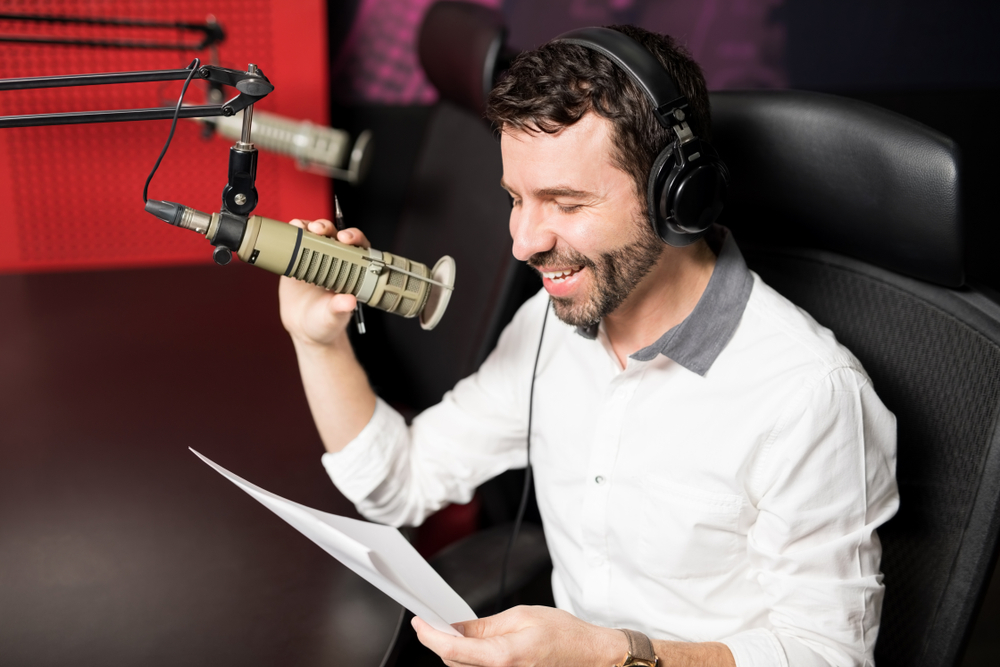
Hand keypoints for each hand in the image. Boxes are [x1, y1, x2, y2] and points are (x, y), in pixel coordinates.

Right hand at [278, 218, 369, 347]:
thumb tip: (349, 301)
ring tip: (301, 227)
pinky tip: (289, 231)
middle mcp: (335, 262)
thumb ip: (340, 309)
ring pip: (315, 236)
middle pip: (334, 236)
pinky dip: (293, 235)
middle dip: (328, 228)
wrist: (305, 329)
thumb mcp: (333, 318)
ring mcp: (316, 260)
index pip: (357, 247)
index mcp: (352, 272)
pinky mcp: (297, 262)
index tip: (346, 238)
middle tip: (319, 230)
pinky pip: (296, 244)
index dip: (354, 238)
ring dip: (309, 226)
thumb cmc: (326, 324)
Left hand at [411, 605, 624, 666]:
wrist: (591, 657)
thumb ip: (484, 625)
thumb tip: (456, 627)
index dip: (430, 635)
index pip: (453, 649)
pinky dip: (469, 658)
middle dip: (438, 642)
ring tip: (449, 630)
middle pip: (454, 662)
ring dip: (452, 651)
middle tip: (430, 622)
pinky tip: (470, 644)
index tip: (419, 623)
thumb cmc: (565, 635)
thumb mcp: (522, 617)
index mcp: (503, 657)